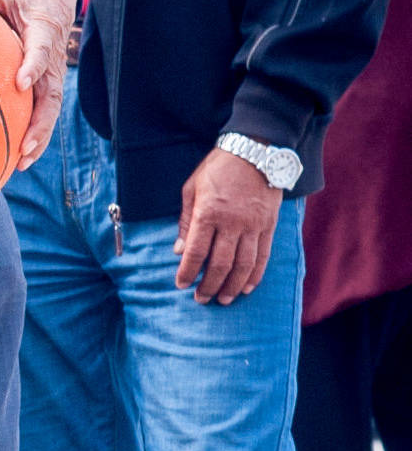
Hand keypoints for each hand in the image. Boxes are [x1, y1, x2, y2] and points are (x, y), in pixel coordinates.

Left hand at [0, 0, 76, 170]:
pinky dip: (35, 136)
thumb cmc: (25, 1)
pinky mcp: (48, 88)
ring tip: (22, 162)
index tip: (20, 83)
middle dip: (39, 122)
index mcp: (42, 36)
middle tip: (25, 145)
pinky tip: (18, 159)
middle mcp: (51, 62)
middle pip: (50, 96)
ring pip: (49, 112)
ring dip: (39, 138)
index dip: (32, 67)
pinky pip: (43, 115)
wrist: (55, 5)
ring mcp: (52, 78)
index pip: (39, 53)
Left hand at [175, 147, 283, 304]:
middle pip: (220, 263)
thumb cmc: (218, 169)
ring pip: (244, 264)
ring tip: (223, 299)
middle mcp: (232, 222)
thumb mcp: (192, 189)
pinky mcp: (269, 225)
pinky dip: (255, 274)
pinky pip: (263, 255)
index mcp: (208, 213)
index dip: (188, 272)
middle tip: (202, 299)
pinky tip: (247, 287)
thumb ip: (186, 221)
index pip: (196, 252)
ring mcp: (253, 225)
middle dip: (209, 285)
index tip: (181, 285)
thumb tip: (180, 251)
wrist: (255, 150)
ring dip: (232, 285)